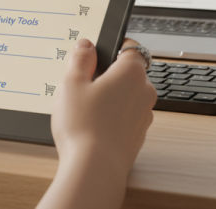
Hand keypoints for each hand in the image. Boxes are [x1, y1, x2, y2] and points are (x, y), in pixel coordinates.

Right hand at [38, 38, 156, 208]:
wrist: (95, 169)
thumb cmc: (84, 126)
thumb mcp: (71, 83)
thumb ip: (80, 59)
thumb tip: (86, 46)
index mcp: (132, 72)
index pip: (131, 47)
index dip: (113, 47)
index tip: (97, 53)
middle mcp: (144, 91)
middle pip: (128, 73)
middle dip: (108, 75)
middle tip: (82, 85)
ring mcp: (144, 116)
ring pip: (127, 97)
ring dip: (111, 98)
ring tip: (84, 110)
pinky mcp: (137, 136)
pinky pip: (125, 118)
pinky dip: (113, 118)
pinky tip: (92, 127)